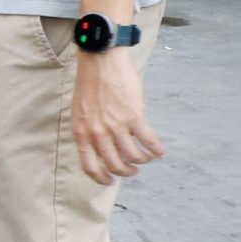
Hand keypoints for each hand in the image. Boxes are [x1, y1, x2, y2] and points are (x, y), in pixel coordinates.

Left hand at [73, 48, 162, 183]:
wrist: (101, 59)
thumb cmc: (90, 82)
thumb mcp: (80, 110)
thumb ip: (87, 129)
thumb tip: (97, 145)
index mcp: (81, 132)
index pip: (90, 166)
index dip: (101, 178)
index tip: (110, 181)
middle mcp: (97, 133)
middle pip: (114, 165)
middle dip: (126, 172)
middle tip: (132, 171)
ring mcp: (116, 125)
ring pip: (133, 157)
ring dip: (142, 161)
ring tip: (146, 158)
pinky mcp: (134, 116)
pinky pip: (149, 141)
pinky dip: (157, 150)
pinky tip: (160, 151)